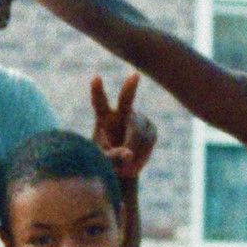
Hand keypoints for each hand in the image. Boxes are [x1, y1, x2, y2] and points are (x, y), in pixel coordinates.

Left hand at [87, 74, 155, 189]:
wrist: (121, 165)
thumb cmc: (106, 161)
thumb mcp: (104, 161)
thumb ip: (113, 157)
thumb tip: (129, 155)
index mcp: (103, 118)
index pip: (99, 103)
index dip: (97, 91)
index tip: (95, 78)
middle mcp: (121, 113)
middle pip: (126, 100)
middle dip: (130, 88)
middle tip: (134, 76)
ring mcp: (138, 119)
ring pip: (139, 133)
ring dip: (134, 154)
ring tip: (126, 170)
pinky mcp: (151, 128)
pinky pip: (149, 141)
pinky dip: (143, 155)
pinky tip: (136, 161)